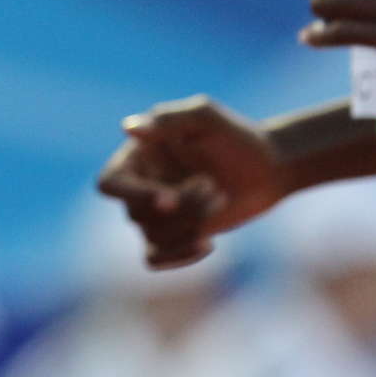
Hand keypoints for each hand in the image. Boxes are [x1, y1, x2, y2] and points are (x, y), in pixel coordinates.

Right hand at [96, 95, 283, 267]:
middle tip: (214, 186)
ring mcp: (154, 214)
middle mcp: (139, 186)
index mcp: (137, 155)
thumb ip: (168, 119)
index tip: (170, 199)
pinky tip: (210, 242)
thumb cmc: (234, 135)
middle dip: (181, 206)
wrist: (266, 168)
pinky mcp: (171, 237)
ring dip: (189, 226)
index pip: (109, 184)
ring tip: (219, 201)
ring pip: (151, 237)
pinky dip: (179, 256)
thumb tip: (128, 127)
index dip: (133, 196)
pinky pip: (154, 259)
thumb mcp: (204, 117)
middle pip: (137, 214)